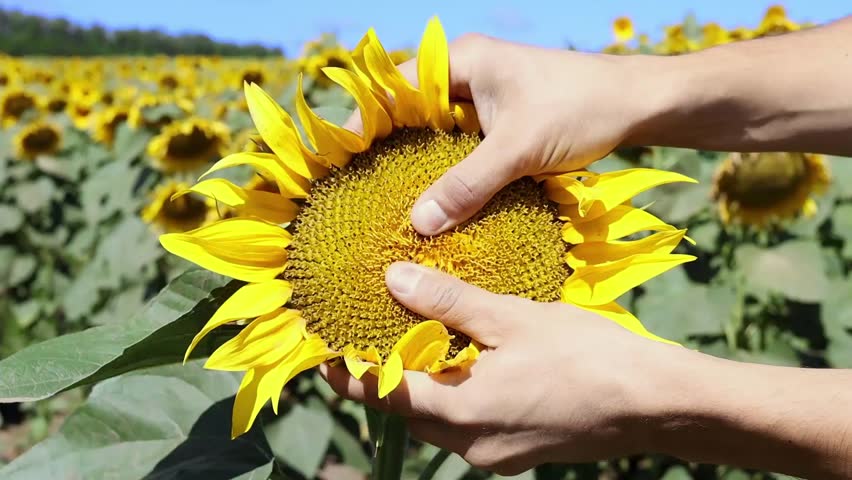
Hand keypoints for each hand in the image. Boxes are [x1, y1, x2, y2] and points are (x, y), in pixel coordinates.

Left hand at [320, 262, 678, 474]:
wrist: (653, 404)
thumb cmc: (586, 355)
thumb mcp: (511, 317)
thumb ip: (448, 300)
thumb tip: (393, 279)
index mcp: (459, 411)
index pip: (380, 394)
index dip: (346, 372)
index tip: (321, 350)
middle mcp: (469, 444)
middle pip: (406, 408)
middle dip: (384, 373)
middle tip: (370, 330)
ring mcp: (494, 454)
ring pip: (438, 417)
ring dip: (422, 383)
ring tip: (418, 338)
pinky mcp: (517, 451)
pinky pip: (468, 423)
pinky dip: (455, 394)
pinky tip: (470, 361)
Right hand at [344, 34, 654, 235]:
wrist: (637, 105)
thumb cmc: (579, 110)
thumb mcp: (518, 149)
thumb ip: (467, 184)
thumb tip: (418, 224)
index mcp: (462, 63)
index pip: (394, 89)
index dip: (365, 124)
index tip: (344, 165)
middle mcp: (466, 76)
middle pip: (409, 114)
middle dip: (387, 150)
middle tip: (361, 192)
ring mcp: (483, 100)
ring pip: (434, 135)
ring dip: (418, 165)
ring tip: (389, 205)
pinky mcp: (499, 124)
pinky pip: (459, 148)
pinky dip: (447, 172)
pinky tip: (437, 204)